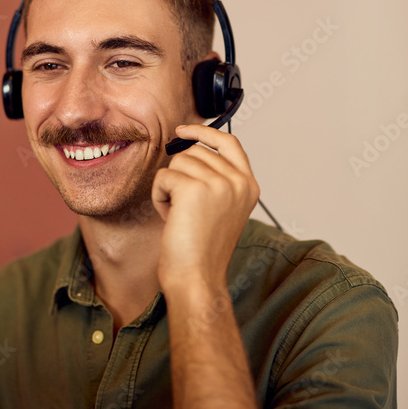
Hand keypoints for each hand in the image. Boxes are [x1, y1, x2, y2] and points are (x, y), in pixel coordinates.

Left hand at [152, 124, 259, 293]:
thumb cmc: (203, 250)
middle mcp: (238, 182)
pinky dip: (159, 196)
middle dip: (181, 175)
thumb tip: (190, 148)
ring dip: (169, 188)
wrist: (198, 278)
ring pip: (177, 162)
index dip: (205, 133)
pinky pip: (163, 177)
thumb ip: (217, 179)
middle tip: (185, 209)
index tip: (184, 130)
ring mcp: (219, 183)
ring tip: (180, 216)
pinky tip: (170, 217)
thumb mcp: (222, 208)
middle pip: (195, 152)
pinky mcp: (195, 189)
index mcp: (248, 186)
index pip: (229, 143)